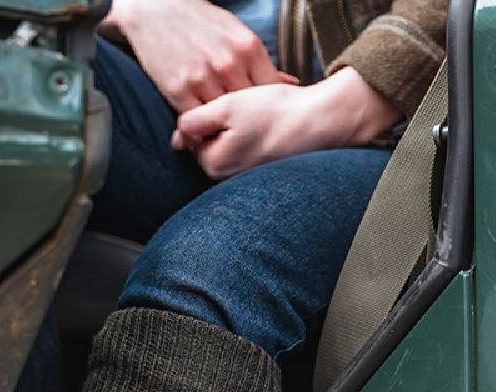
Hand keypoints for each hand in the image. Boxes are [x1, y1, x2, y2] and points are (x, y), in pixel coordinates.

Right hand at [102, 0, 295, 112]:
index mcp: (248, 47)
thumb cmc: (199, 21)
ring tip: (221, 133)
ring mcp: (204, 78)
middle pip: (248, 110)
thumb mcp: (236, 33)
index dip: (267, 109)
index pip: (270, 91)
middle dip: (246, 123)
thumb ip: (259, 62)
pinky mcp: (179, 90)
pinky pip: (196, 123)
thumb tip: (288, 82)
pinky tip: (201, 131)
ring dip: (222, 130)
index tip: (263, 117)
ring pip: (223, 120)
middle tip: (243, 131)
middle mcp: (229, 64)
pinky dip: (200, 130)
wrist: (156, 9)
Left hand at [171, 67, 402, 179]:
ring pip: (228, 149)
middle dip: (223, 127)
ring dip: (239, 133)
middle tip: (251, 114)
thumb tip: (175, 139)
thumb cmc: (276, 112)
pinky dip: (253, 142)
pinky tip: (270, 133)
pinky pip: (246, 156)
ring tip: (262, 123)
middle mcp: (225, 181)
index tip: (234, 108)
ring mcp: (243, 182)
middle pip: (209, 145)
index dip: (209, 115)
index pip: (192, 138)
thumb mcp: (228, 106)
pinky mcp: (259, 178)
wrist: (319, 122)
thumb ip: (194, 120)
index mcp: (213, 165)